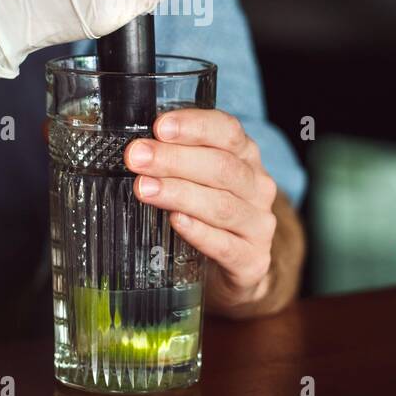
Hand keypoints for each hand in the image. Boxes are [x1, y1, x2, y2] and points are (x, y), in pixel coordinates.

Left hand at [125, 108, 278, 314]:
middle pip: (221, 166)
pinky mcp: (253, 261)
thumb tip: (137, 146)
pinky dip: (199, 232)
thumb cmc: (207, 215)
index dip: (194, 126)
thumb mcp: (197, 179)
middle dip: (174, 159)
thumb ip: (176, 159)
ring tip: (145, 188)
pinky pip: (225, 245)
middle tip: (137, 157)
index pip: (227, 130)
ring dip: (179, 193)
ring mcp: (258, 225)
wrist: (233, 269)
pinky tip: (175, 221)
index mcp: (246, 157)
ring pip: (221, 205)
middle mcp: (257, 187)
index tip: (160, 126)